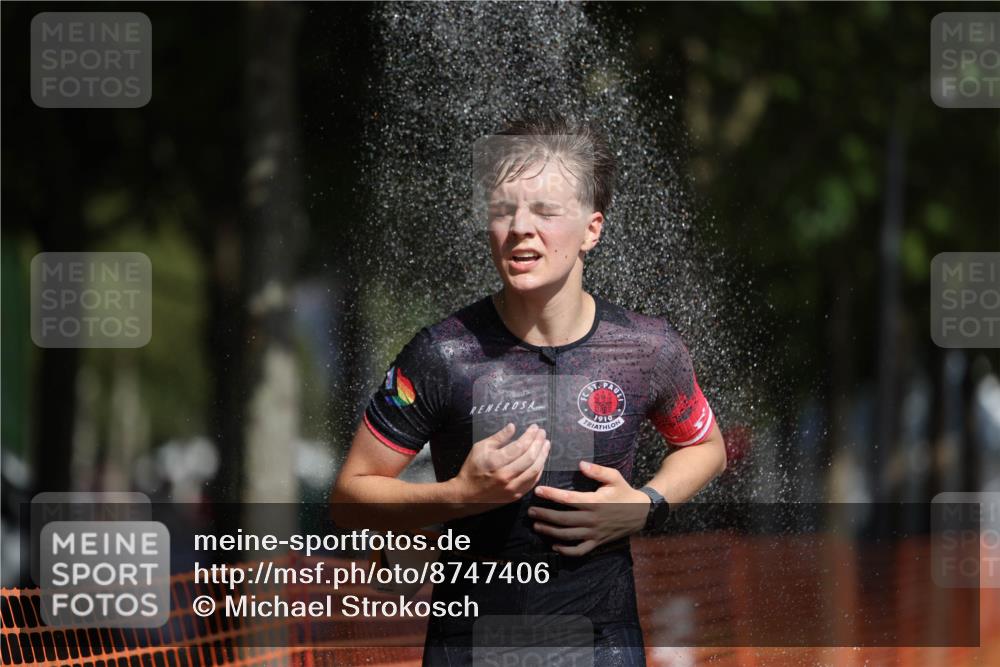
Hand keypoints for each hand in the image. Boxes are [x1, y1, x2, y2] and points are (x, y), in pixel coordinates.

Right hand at [452, 423, 549, 504]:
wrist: (466, 495)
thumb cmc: (472, 469)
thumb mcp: (480, 448)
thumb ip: (498, 437)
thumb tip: (513, 427)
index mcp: (496, 462)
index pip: (519, 446)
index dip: (530, 435)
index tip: (534, 428)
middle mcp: (506, 475)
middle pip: (530, 457)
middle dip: (539, 443)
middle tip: (542, 433)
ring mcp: (512, 488)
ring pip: (535, 470)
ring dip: (543, 455)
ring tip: (546, 444)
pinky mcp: (515, 495)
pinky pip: (532, 481)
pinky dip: (539, 469)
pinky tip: (541, 460)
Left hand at [529, 460, 649, 555]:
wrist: (642, 512)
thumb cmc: (624, 492)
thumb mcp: (614, 477)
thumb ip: (598, 470)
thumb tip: (580, 464)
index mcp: (595, 502)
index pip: (568, 499)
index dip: (551, 494)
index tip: (538, 490)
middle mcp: (593, 519)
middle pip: (563, 519)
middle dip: (545, 515)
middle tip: (530, 511)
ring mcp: (595, 533)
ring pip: (568, 536)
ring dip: (550, 532)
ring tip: (536, 525)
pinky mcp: (597, 542)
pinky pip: (579, 550)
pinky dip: (566, 551)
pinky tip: (554, 545)